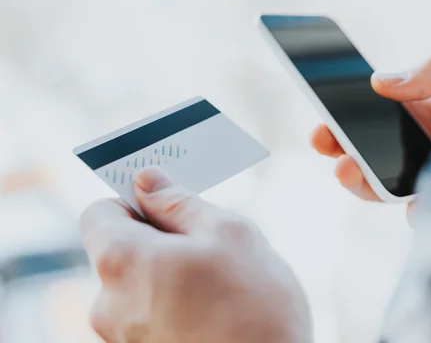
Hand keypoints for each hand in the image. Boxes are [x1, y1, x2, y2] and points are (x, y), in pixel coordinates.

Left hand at [81, 167, 311, 342]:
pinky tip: (214, 313)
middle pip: (122, 251)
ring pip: (140, 285)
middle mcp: (109, 305)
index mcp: (122, 262)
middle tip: (209, 248)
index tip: (169, 205)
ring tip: (219, 287)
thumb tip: (148, 180)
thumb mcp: (228, 233)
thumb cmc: (255, 307)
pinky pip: (150, 316)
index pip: (99, 213)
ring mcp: (124, 338)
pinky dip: (174, 306)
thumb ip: (180, 203)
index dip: (133, 202)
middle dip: (160, 242)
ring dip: (171, 276)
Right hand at [310, 56, 430, 201]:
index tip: (321, 124)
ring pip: (379, 189)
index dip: (338, 125)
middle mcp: (413, 152)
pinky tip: (421, 202)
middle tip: (323, 143)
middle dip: (338, 151)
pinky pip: (419, 215)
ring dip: (359, 182)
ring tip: (347, 170)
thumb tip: (380, 82)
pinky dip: (416, 210)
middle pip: (362, 157)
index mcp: (415, 118)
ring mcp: (425, 184)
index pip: (365, 122)